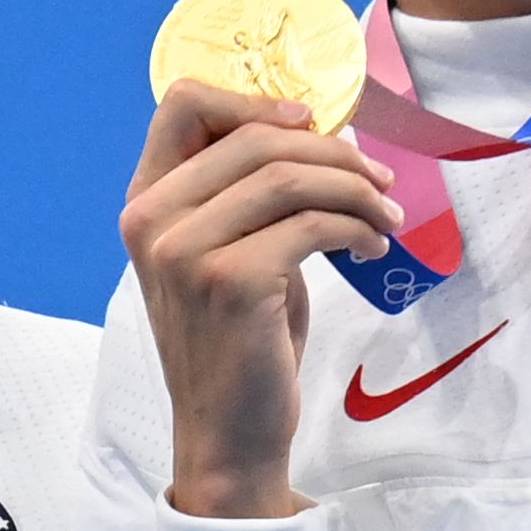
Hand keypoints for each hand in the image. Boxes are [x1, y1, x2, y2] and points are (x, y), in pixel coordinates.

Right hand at [121, 81, 403, 520]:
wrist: (228, 430)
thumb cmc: (237, 339)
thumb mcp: (226, 253)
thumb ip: (245, 193)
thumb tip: (320, 131)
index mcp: (145, 202)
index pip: (184, 102)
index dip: (255, 101)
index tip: (311, 128)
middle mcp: (152, 219)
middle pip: (257, 137)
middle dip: (335, 153)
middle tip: (379, 184)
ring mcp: (184, 250)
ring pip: (289, 175)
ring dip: (356, 190)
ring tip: (385, 220)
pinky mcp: (230, 280)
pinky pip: (313, 223)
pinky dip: (357, 229)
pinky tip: (369, 250)